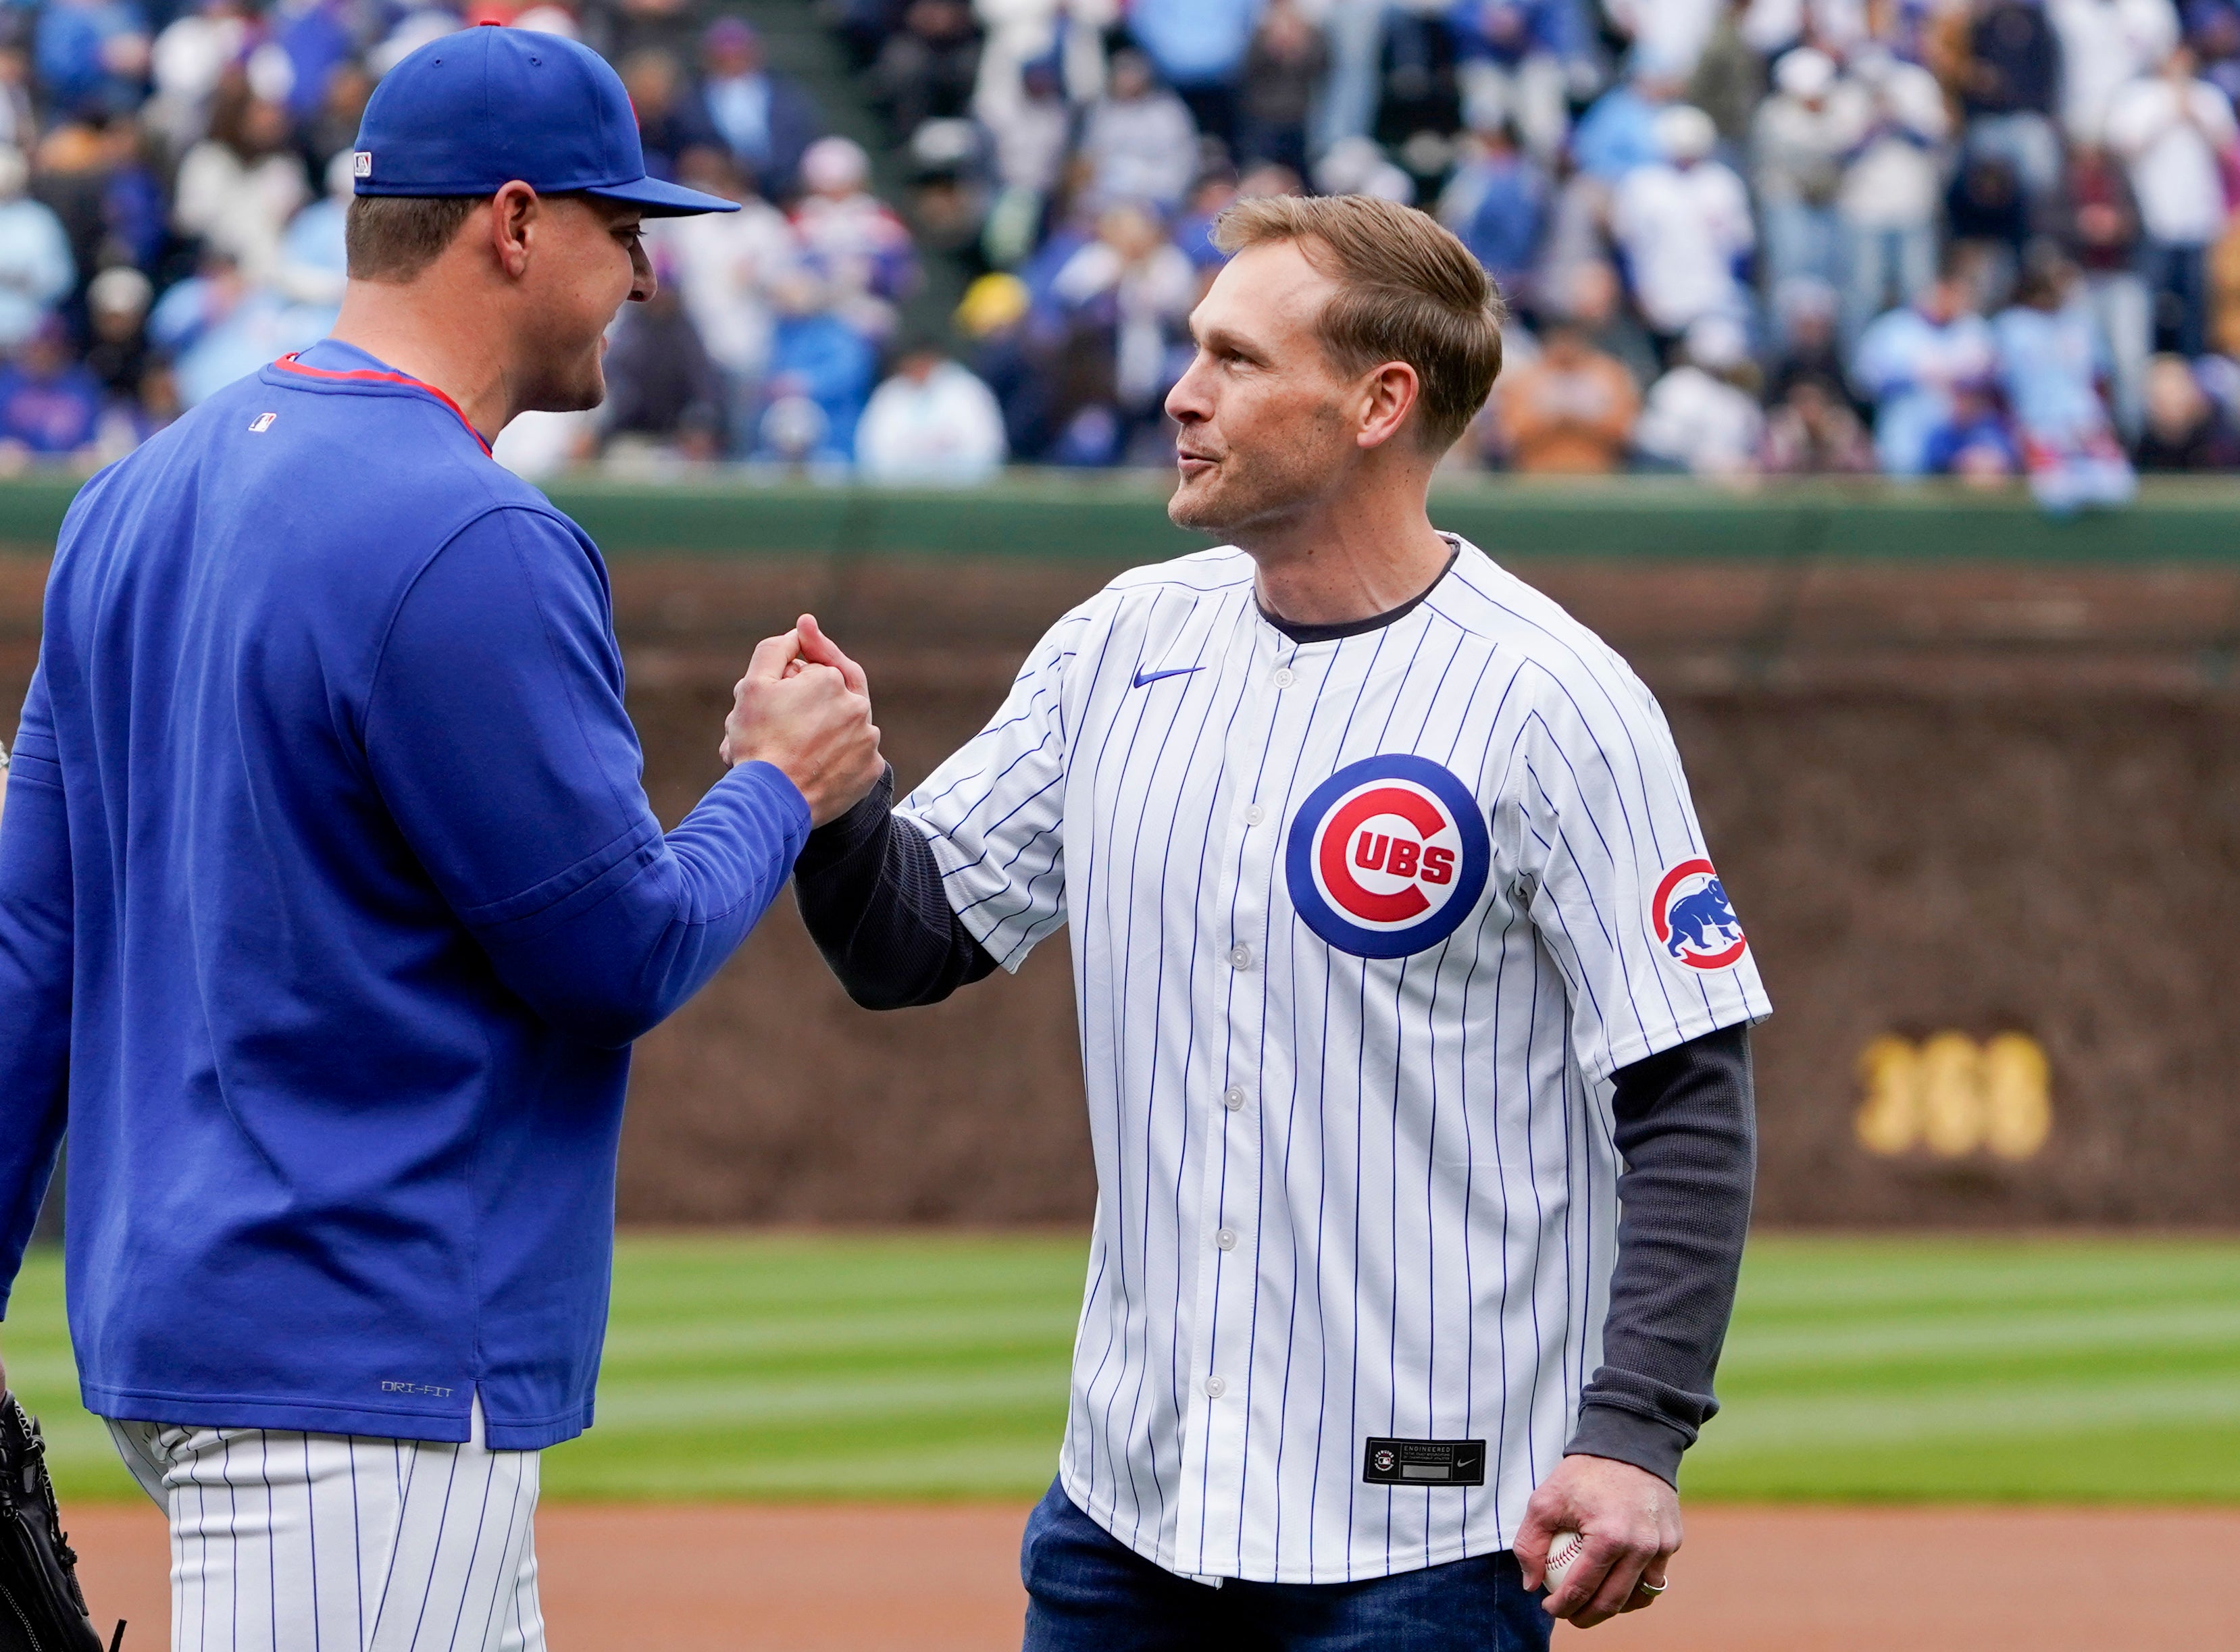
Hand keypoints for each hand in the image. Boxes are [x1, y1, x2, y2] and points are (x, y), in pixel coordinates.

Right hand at [720, 615, 881, 825]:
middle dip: (807, 703)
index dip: (791, 678)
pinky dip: (834, 758)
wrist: (772, 801)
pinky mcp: (871, 771)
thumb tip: (801, 631)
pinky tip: (809, 765)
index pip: (813, 671)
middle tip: (780, 720)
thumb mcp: (753, 685)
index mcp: (831, 680)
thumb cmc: (758, 742)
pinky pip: (852, 757)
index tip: (780, 685)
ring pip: (841, 728)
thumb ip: (775, 650)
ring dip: (820, 731)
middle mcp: (857, 707)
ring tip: (786, 747)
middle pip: (830, 698)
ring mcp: (868, 741)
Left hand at [1515, 1454, 1681, 1628]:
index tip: (1549, 1607)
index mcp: (1609, 1537)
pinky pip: (1654, 1577)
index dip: (1562, 1606)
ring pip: (1639, 1596)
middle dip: (1587, 1617)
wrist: (1628, 1442)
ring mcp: (1662, 1545)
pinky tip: (1616, 1584)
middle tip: (1570, 1616)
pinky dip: (1635, 1587)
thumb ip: (1530, 1544)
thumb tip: (1531, 1585)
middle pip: (1612, 1602)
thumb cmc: (1583, 1473)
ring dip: (1615, 1607)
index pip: (1582, 1589)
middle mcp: (1641, 1546)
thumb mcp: (1544, 1501)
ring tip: (1593, 1603)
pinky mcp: (1673, 1540)